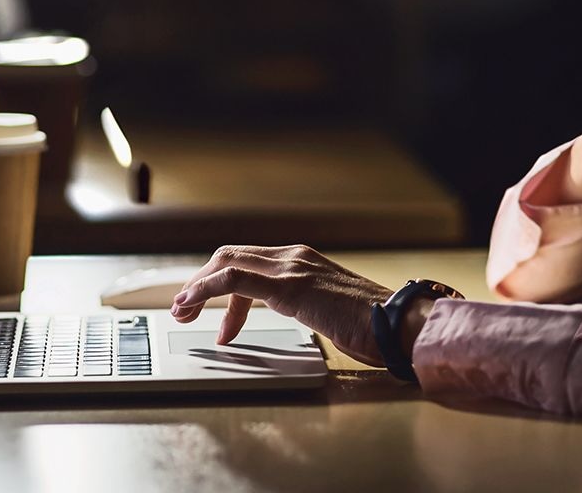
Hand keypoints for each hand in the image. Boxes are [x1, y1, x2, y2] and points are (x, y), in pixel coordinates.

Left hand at [168, 244, 396, 366]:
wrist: (399, 325)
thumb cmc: (374, 326)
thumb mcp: (330, 311)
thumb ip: (308, 307)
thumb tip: (297, 320)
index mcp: (304, 260)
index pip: (248, 261)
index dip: (220, 284)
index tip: (211, 314)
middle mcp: (294, 256)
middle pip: (229, 256)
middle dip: (200, 282)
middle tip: (184, 310)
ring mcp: (291, 268)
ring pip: (226, 263)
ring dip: (196, 287)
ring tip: (182, 312)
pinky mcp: (289, 286)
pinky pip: (234, 280)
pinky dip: (206, 290)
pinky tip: (192, 306)